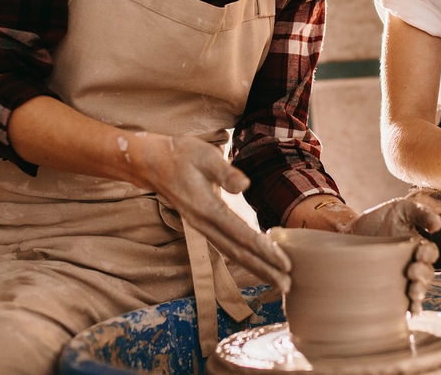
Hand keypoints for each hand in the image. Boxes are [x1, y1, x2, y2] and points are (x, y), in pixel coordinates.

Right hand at [134, 133, 291, 292]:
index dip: (263, 249)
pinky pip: (227, 246)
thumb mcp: (204, 155)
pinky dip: (245, 258)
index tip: (284, 262)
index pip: (239, 234)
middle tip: (287, 285)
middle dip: (264, 269)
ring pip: (232, 253)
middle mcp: (203, 223)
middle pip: (237, 253)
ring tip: (279, 282)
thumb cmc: (181, 155)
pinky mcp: (204, 226)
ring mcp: (202, 227)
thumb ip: (225, 172)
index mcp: (206, 207)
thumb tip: (245, 185)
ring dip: (256, 269)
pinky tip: (260, 263)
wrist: (152, 163)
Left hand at [344, 198, 440, 312]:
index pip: (430, 253)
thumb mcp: (401, 209)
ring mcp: (401, 277)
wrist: (351, 229)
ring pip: (418, 290)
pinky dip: (410, 309)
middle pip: (426, 275)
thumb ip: (420, 213)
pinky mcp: (388, 288)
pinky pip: (403, 303)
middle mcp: (413, 264)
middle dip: (423, 276)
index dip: (428, 255)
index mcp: (418, 246)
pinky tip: (410, 311)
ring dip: (419, 293)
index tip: (418, 252)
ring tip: (413, 292)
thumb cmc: (379, 218)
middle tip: (412, 271)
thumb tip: (438, 224)